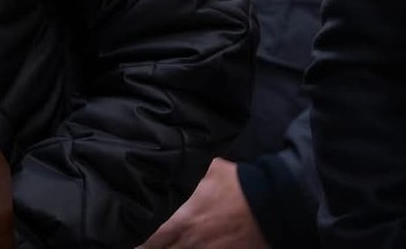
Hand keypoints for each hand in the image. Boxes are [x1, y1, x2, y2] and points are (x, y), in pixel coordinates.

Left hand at [137, 159, 266, 248]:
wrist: (274, 204)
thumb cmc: (239, 184)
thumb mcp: (209, 171)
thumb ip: (187, 175)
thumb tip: (173, 166)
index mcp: (184, 221)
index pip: (152, 240)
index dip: (139, 244)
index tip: (131, 243)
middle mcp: (193, 243)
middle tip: (140, 246)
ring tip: (162, 247)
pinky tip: (192, 248)